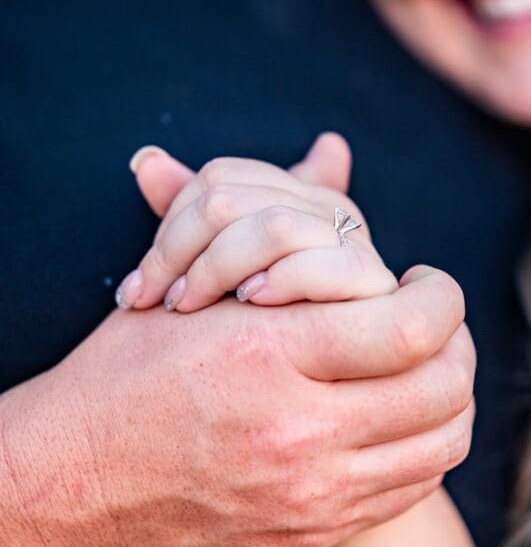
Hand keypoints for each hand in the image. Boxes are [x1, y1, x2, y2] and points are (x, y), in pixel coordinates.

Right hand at [0, 137, 475, 546]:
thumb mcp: (198, 287)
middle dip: (458, 343)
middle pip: (442, 388)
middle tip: (435, 322)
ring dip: (452, 395)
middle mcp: (297, 431)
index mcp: (269, 356)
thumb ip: (281, 220)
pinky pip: (412, 489)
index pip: (410, 327)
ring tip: (427, 364)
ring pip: (441, 444)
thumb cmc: (131, 372)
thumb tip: (334, 148)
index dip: (442, 297)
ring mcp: (310, 493)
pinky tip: (402, 414)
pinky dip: (426, 446)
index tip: (427, 282)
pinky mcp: (314, 530)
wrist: (78, 483)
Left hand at [117, 133, 395, 312]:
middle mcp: (330, 210)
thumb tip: (148, 160)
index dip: (169, 225)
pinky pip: (322, 264)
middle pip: (232, 199)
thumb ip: (189, 219)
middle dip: (179, 252)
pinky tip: (251, 304)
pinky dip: (280, 280)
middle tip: (156, 301)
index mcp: (297, 198)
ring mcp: (355, 244)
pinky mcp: (375, 284)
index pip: (220, 177)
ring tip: (191, 306)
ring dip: (217, 269)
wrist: (325, 386)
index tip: (139, 286)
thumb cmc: (267, 335)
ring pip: (272, 226)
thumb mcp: (220, 275)